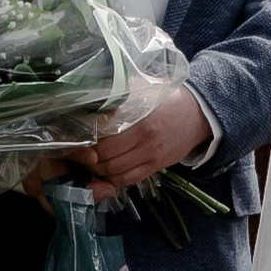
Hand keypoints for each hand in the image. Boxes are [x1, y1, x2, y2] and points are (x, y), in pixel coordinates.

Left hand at [77, 84, 213, 201]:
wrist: (197, 114)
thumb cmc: (166, 99)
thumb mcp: (143, 89)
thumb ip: (118, 94)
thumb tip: (88, 94)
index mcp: (141, 122)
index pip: (104, 142)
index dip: (84, 144)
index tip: (73, 141)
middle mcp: (146, 142)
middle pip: (105, 160)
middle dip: (86, 159)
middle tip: (76, 153)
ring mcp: (151, 157)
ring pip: (114, 173)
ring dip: (97, 170)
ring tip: (88, 161)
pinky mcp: (156, 166)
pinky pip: (128, 180)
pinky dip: (112, 179)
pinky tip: (104, 173)